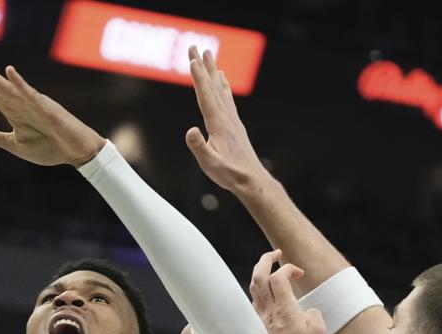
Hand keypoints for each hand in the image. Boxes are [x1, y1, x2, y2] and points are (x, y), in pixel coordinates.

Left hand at [0, 45, 104, 166]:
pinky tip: (9, 72)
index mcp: (10, 108)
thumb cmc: (49, 147)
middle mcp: (18, 101)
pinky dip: (19, 84)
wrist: (75, 152)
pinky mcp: (45, 108)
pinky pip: (30, 94)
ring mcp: (32, 102)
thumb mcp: (14, 145)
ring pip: (7, 86)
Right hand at [185, 46, 268, 193]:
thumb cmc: (229, 173)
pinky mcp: (234, 124)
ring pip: (220, 89)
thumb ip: (199, 147)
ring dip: (213, 71)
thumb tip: (189, 131)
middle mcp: (226, 116)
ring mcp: (231, 119)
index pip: (205, 95)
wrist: (251, 179)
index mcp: (218, 123)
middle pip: (212, 86)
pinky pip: (227, 98)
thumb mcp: (210, 164)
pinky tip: (222, 79)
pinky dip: (222, 85)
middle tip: (195, 46)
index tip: (191, 60)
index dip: (198, 77)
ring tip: (209, 56)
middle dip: (203, 66)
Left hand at [247, 250, 326, 333]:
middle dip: (266, 260)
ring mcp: (258, 319)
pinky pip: (254, 303)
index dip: (288, 268)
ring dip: (261, 275)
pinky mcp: (255, 329)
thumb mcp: (319, 333)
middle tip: (276, 254)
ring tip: (270, 270)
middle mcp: (267, 310)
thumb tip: (306, 310)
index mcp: (284, 309)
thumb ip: (313, 314)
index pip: (278, 276)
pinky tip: (267, 296)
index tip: (298, 273)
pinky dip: (260, 292)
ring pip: (253, 288)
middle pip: (258, 276)